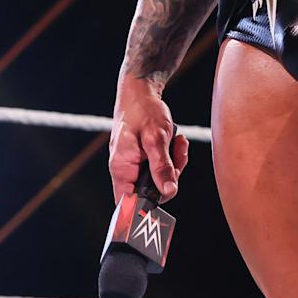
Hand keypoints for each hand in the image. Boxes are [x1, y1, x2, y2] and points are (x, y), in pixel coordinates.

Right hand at [109, 77, 188, 201]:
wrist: (140, 90)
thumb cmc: (142, 110)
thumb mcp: (156, 139)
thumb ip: (162, 167)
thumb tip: (168, 191)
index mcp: (122, 168)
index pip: (128, 204)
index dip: (146, 207)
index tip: (165, 193)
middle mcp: (125, 170)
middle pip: (150, 192)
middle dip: (169, 177)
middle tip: (176, 157)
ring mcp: (134, 165)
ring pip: (158, 179)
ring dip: (173, 164)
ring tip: (176, 143)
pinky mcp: (143, 159)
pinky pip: (160, 167)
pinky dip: (171, 157)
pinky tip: (175, 142)